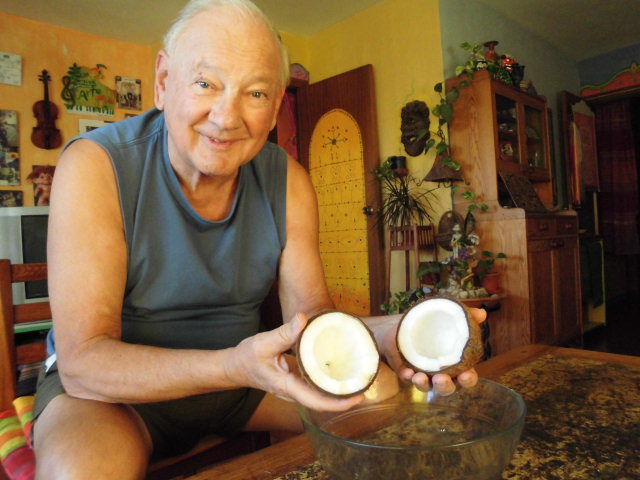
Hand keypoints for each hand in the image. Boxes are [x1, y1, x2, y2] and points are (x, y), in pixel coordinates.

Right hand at [229, 313, 363, 411]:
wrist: (233, 367)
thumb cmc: (246, 358)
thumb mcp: (263, 343)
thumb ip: (284, 333)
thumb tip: (303, 319)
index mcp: (287, 387)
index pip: (316, 402)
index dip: (338, 403)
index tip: (357, 397)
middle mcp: (293, 392)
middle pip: (323, 401)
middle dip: (345, 397)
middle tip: (366, 384)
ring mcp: (294, 388)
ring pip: (320, 394)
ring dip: (338, 390)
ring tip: (358, 379)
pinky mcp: (295, 381)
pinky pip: (315, 385)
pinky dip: (328, 381)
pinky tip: (340, 371)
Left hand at [380, 307, 486, 394]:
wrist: (404, 325)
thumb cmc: (432, 326)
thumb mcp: (448, 319)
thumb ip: (466, 318)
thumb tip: (482, 313)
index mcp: (456, 365)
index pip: (466, 377)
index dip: (468, 379)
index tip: (466, 375)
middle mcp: (441, 374)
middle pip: (447, 388)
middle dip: (445, 386)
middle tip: (441, 378)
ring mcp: (424, 375)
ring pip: (427, 387)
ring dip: (424, 384)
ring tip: (420, 377)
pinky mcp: (407, 372)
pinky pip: (407, 379)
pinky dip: (407, 377)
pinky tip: (407, 372)